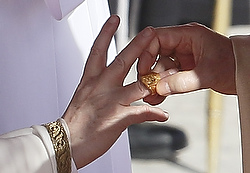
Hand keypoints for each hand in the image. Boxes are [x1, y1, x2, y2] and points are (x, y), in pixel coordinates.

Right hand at [62, 15, 167, 168]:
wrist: (65, 144)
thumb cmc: (74, 122)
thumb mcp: (83, 97)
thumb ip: (97, 87)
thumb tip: (109, 86)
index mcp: (90, 80)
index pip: (98, 51)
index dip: (106, 33)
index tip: (114, 20)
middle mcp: (100, 87)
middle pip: (121, 61)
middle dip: (137, 45)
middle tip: (149, 32)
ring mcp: (109, 102)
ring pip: (137, 85)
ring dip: (154, 78)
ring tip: (168, 70)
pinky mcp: (116, 118)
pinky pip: (140, 113)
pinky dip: (153, 114)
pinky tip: (163, 114)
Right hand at [138, 23, 235, 104]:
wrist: (245, 74)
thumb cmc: (234, 64)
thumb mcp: (208, 72)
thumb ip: (182, 81)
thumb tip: (161, 88)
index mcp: (188, 35)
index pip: (157, 37)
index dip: (147, 52)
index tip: (143, 68)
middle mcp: (183, 45)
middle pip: (156, 54)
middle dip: (150, 71)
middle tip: (146, 85)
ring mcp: (183, 57)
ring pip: (161, 68)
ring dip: (156, 82)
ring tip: (152, 95)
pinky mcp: (184, 69)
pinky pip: (168, 77)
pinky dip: (163, 87)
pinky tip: (159, 96)